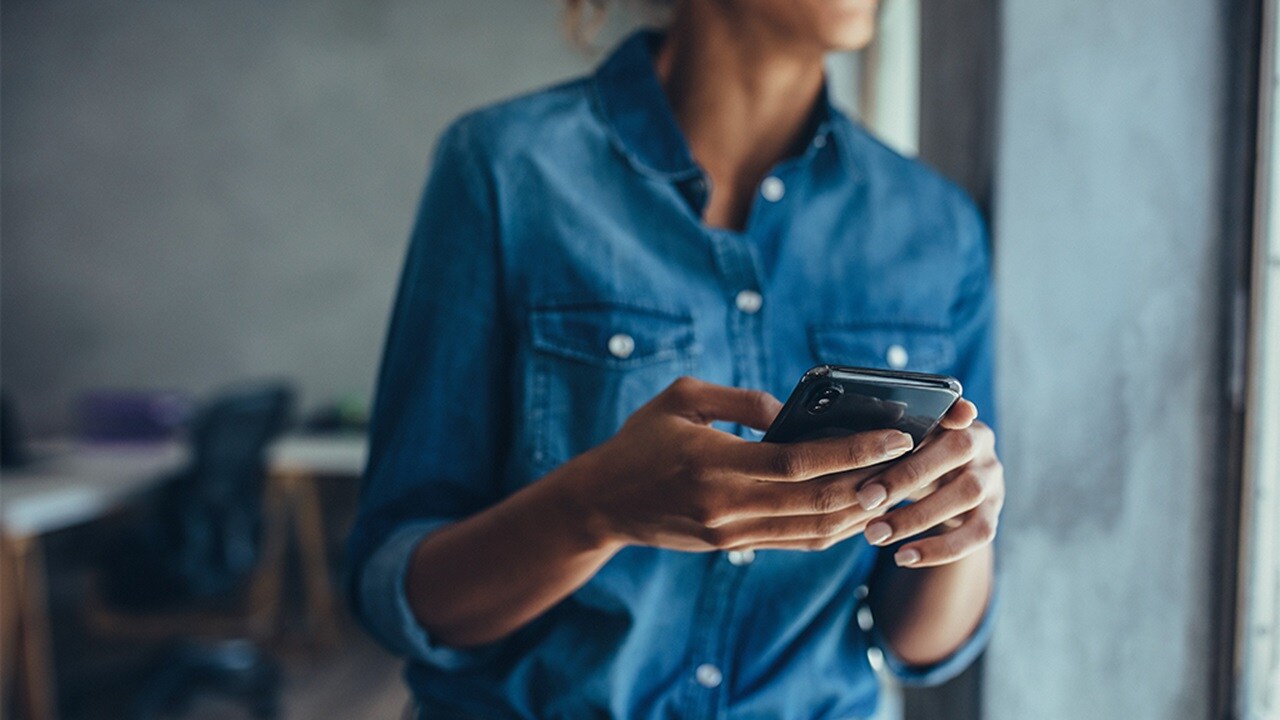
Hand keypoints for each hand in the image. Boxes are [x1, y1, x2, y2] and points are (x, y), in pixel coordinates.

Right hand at [570, 377, 916, 551]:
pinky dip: (834, 527)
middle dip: (873, 482)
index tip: (896, 435)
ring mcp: (732, 533)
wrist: (601, 504)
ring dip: (861, 510)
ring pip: (815, 529)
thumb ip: (741, 400)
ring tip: (897, 484)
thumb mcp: (682, 399)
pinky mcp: (733, 547)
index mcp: (715, 464)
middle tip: (914, 461)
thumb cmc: (639, 440)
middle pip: (819, 501)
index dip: (854, 450)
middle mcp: (728, 505)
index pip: (801, 462)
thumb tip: (793, 411)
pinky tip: (859, 508)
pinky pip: (797, 541)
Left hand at [856, 400, 1003, 567]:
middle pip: (955, 451)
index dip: (947, 411)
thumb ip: (886, 436)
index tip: (918, 424)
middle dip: (906, 476)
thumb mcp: (903, 442)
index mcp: (957, 417)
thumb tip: (850, 440)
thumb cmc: (914, 458)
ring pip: (966, 495)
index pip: (954, 408)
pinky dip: (939, 549)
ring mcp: (992, 479)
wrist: (947, 488)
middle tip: (864, 498)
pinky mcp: (993, 514)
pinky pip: (977, 534)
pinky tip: (903, 557)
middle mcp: (981, 444)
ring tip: (874, 534)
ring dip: (916, 517)